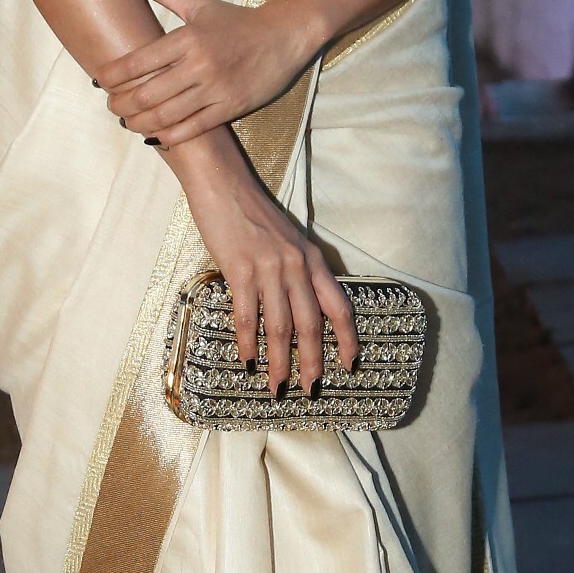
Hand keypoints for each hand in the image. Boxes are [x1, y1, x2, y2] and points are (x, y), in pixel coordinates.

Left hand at [100, 0, 317, 145]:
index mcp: (187, 38)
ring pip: (166, 116)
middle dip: (120, 104)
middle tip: (111, 105)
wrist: (284, 36)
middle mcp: (200, 65)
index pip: (137, 62)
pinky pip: (192, 129)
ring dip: (139, 123)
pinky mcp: (231, 107)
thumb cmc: (236, 20)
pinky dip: (168, 135)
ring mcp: (216, 89)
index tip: (98, 81)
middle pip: (146, 94)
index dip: (111, 76)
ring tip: (128, 121)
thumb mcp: (197, 3)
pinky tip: (156, 133)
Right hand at [170, 135, 357, 392]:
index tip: (350, 365)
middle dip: (312, 361)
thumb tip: (299, 308)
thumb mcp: (288, 240)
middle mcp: (297, 265)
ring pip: (280, 327)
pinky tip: (247, 361)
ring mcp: (269, 268)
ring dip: (279, 361)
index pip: (340, 307)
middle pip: (311, 325)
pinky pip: (246, 314)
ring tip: (277, 386)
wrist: (223, 183)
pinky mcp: (240, 269)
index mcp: (313, 259)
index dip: (348, 339)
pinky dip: (247, 342)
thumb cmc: (253, 213)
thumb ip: (298, 270)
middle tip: (310, 389)